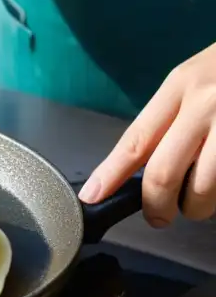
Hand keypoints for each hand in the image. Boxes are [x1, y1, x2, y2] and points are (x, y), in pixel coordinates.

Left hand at [79, 43, 215, 225]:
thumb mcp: (197, 78)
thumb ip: (171, 118)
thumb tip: (142, 167)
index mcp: (181, 86)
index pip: (136, 139)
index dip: (110, 174)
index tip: (91, 196)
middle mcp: (207, 103)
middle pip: (165, 173)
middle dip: (157, 206)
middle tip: (158, 218)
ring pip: (204, 187)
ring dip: (197, 207)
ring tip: (198, 205)